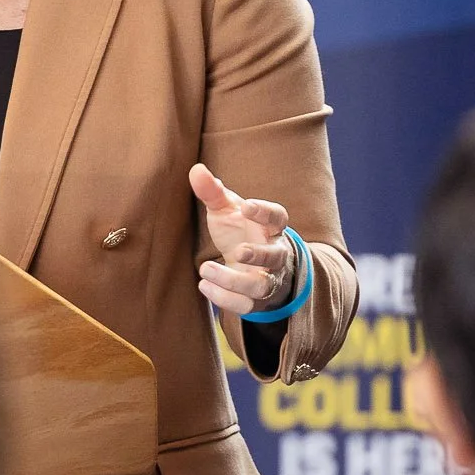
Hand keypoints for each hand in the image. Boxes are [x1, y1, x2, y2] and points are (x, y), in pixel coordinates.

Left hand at [189, 163, 293, 318]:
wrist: (250, 266)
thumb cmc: (238, 231)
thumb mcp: (226, 210)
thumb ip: (212, 192)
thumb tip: (196, 169)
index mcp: (270, 227)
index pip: (278, 218)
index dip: (265, 212)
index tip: (246, 206)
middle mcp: (274, 254)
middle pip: (276, 256)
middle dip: (259, 255)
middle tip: (237, 251)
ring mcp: (266, 279)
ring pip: (260, 286)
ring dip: (232, 281)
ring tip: (205, 268)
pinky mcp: (254, 300)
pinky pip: (245, 305)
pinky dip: (224, 299)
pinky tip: (203, 286)